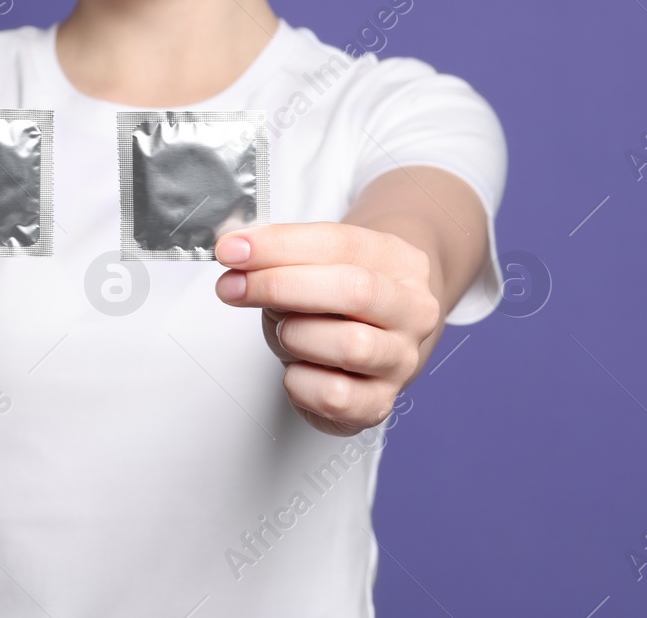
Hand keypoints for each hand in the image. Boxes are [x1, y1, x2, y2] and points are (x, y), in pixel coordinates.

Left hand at [213, 222, 442, 436]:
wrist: (379, 335)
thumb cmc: (340, 296)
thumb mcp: (317, 262)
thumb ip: (280, 254)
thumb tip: (235, 251)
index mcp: (401, 262)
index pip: (340, 243)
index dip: (280, 246)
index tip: (233, 250)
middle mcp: (413, 311)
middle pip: (355, 291)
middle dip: (282, 286)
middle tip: (235, 287)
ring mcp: (401, 360)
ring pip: (351, 346)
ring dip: (297, 335)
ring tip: (284, 332)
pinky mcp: (380, 403)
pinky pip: (336, 397)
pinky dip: (300, 381)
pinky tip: (297, 368)